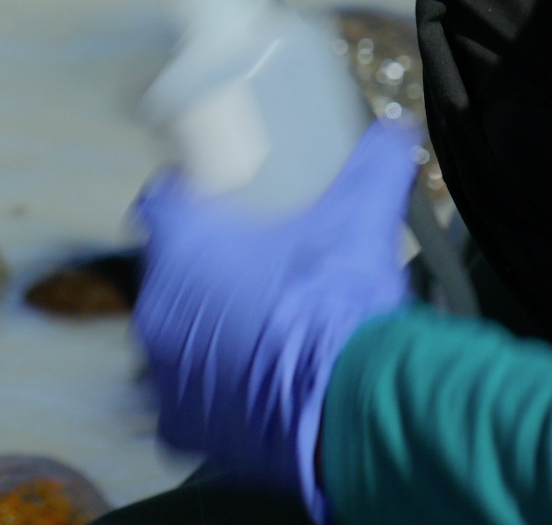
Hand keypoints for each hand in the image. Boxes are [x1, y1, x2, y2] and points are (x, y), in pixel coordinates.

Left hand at [132, 122, 417, 521]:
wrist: (350, 403)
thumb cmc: (338, 301)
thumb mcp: (360, 220)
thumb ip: (375, 166)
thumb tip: (395, 129)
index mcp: (182, 245)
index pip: (158, 203)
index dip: (182, 199)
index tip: (209, 202)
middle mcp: (156, 305)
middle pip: (165, 273)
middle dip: (199, 271)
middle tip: (248, 270)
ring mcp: (162, 370)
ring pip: (172, 338)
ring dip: (203, 332)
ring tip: (256, 330)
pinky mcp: (180, 422)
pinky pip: (181, 403)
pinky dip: (207, 397)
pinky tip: (246, 388)